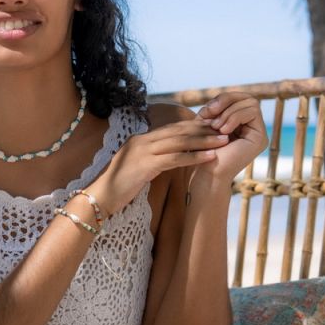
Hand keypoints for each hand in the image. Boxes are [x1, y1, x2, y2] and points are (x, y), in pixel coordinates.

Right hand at [89, 119, 232, 214]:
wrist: (100, 197)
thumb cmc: (117, 188)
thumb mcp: (136, 168)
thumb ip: (150, 159)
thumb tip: (167, 159)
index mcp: (139, 140)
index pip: (171, 129)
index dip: (193, 127)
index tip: (212, 128)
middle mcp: (141, 141)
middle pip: (178, 131)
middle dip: (203, 130)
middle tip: (225, 129)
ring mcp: (142, 151)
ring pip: (180, 142)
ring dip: (204, 141)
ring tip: (224, 141)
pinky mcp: (145, 165)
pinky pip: (175, 158)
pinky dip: (194, 157)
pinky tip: (210, 158)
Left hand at [194, 93, 268, 180]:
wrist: (205, 173)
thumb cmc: (201, 151)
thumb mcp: (204, 125)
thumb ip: (213, 110)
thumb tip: (218, 100)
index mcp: (239, 123)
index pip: (237, 98)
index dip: (221, 99)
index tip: (206, 111)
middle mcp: (251, 127)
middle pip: (246, 97)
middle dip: (226, 101)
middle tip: (211, 113)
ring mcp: (258, 132)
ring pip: (251, 102)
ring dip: (229, 111)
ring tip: (216, 127)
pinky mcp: (261, 138)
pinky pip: (253, 112)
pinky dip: (235, 117)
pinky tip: (223, 131)